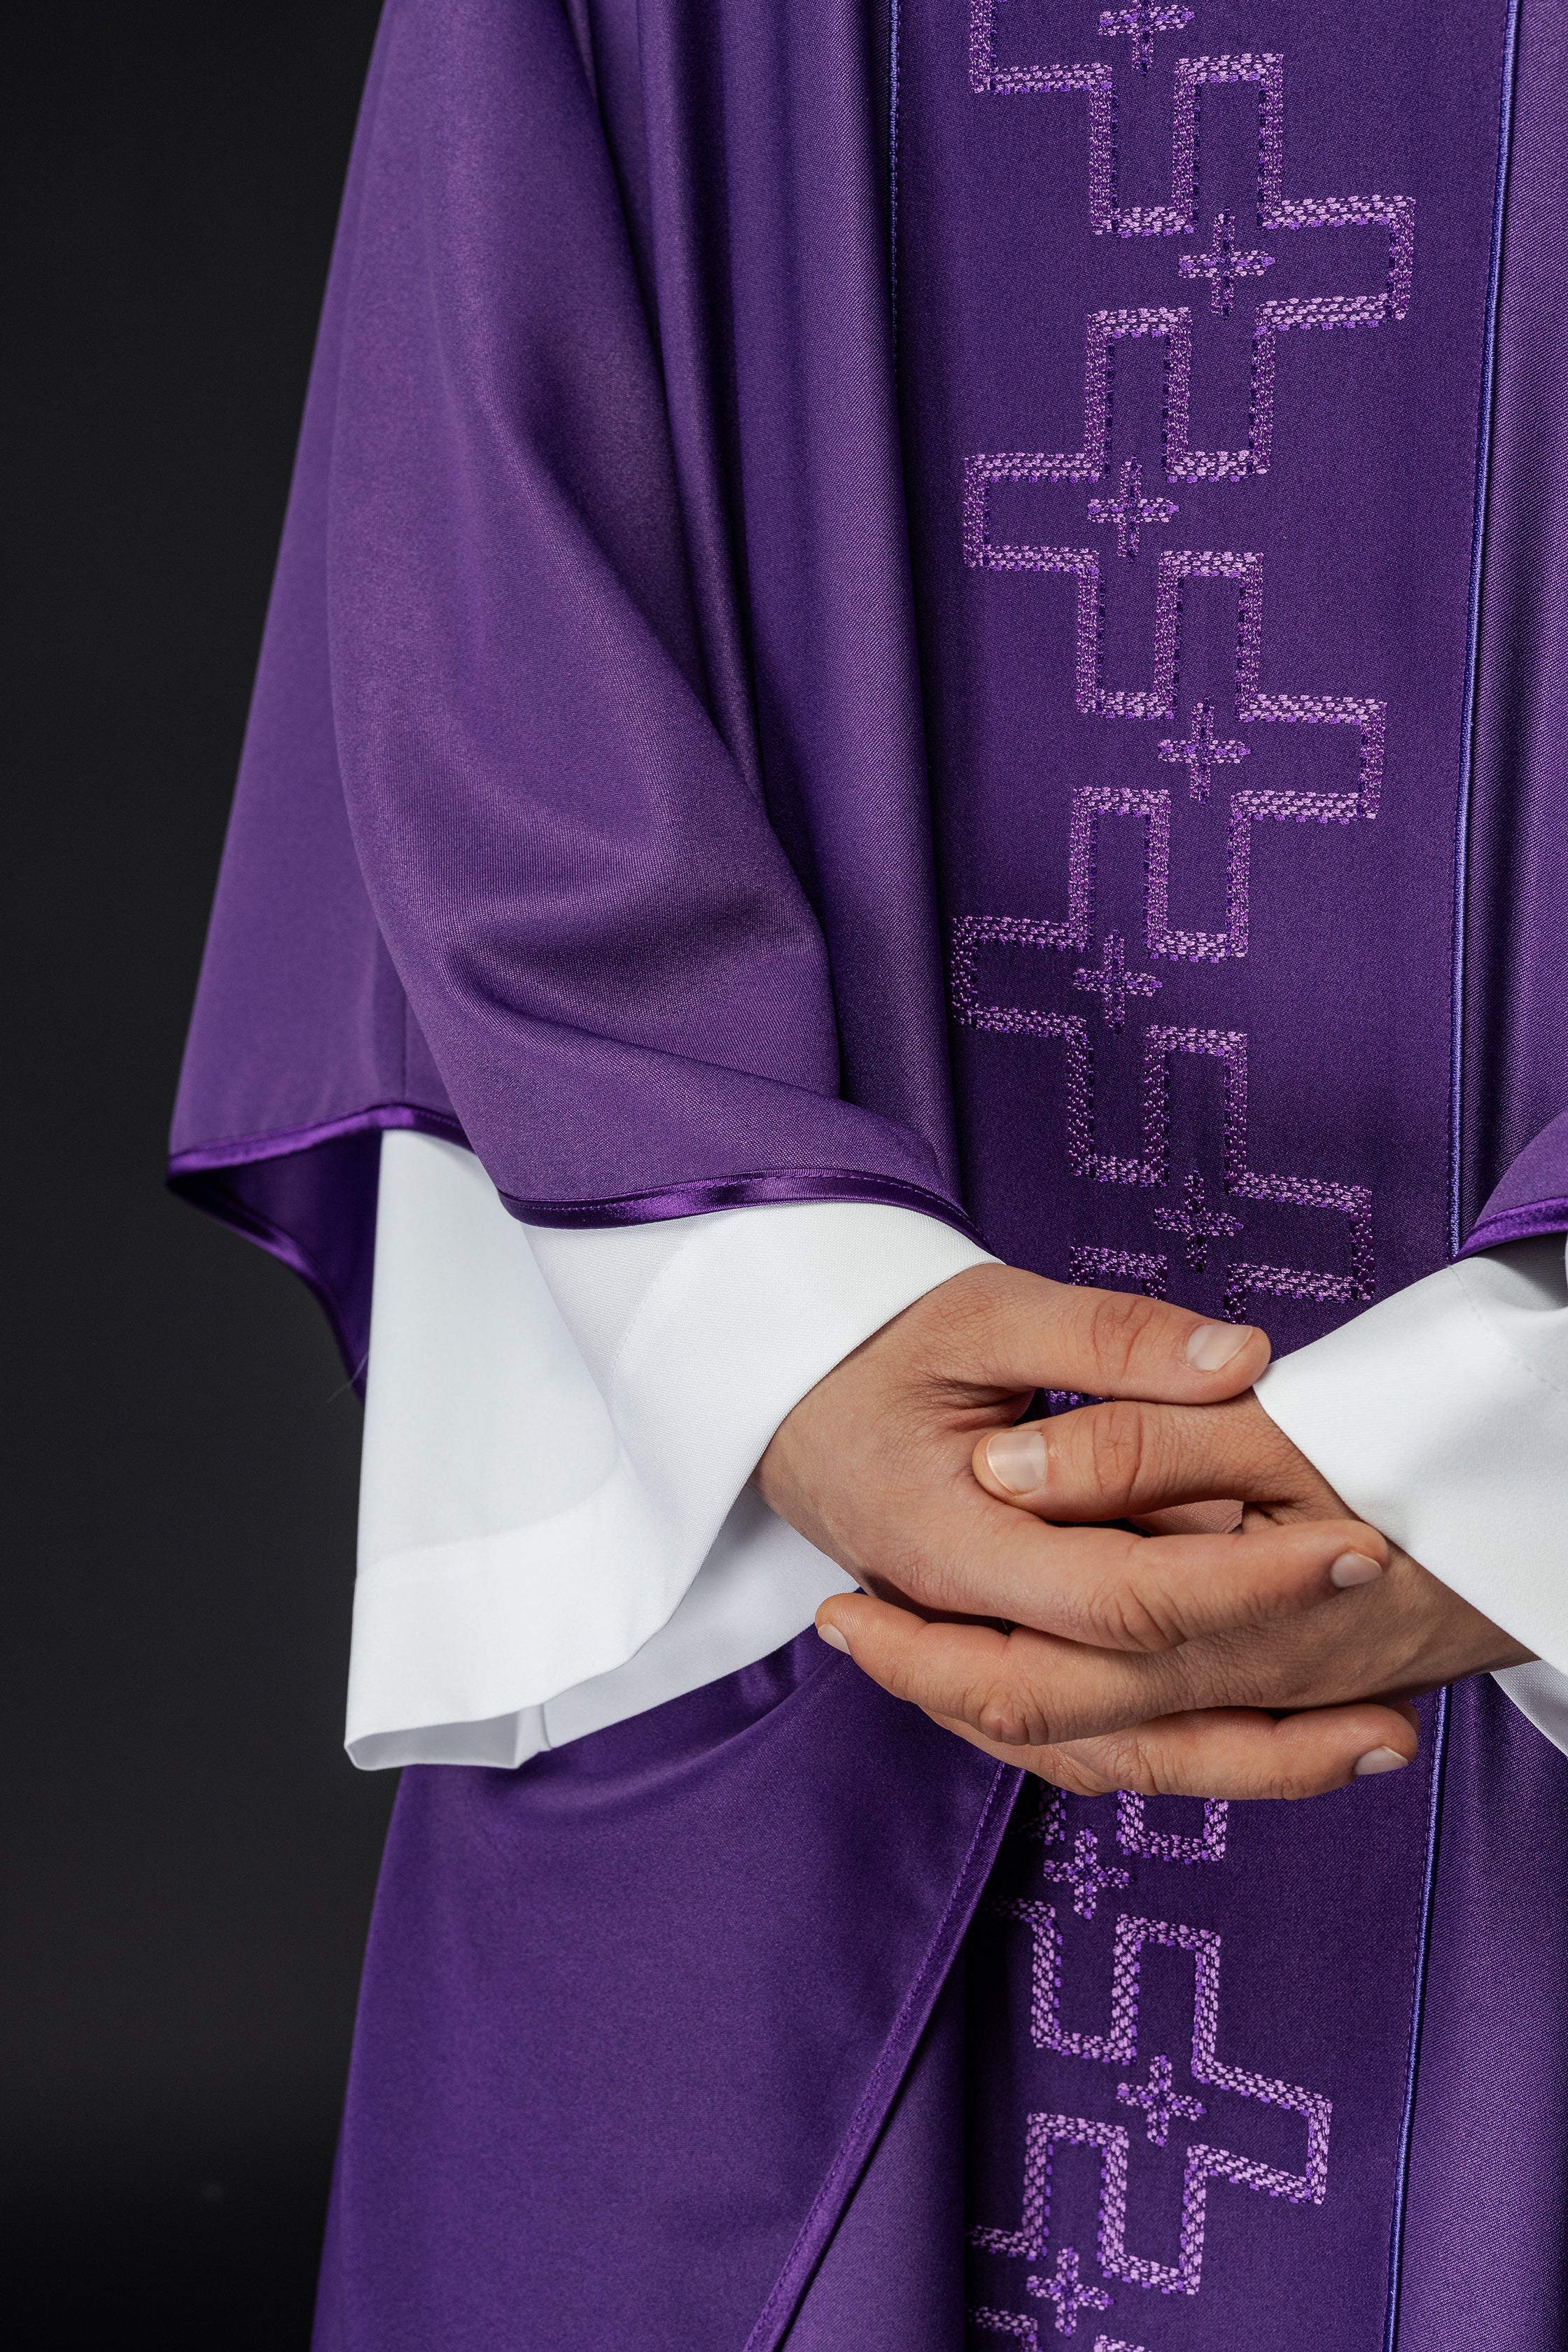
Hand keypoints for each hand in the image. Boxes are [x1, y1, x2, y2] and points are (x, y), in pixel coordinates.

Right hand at [812, 1381, 1530, 1797]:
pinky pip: (1091, 1746)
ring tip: (1378, 1743)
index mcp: (945, 1541)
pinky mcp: (991, 1678)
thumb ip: (1109, 1338)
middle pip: (1121, 1710)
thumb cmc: (884, 1354)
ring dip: (1248, 1765)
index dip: (1244, 1585)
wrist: (793, 1406)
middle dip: (1271, 1709)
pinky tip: (1287, 1745)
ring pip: (1111, 1754)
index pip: (1116, 1596)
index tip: (1354, 1552)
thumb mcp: (984, 1312)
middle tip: (1399, 1681)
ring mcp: (968, 1668)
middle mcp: (955, 1631)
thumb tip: (1240, 1361)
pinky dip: (1191, 1757)